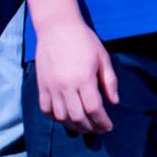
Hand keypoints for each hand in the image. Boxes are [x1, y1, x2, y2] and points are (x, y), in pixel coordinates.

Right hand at [33, 16, 117, 135]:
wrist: (57, 27)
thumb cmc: (84, 40)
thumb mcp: (102, 58)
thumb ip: (110, 81)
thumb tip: (115, 102)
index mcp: (84, 78)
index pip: (94, 109)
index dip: (102, 122)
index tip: (108, 127)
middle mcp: (66, 86)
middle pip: (78, 117)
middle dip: (90, 128)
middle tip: (98, 129)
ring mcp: (51, 87)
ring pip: (61, 117)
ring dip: (74, 126)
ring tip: (84, 126)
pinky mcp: (41, 86)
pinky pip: (46, 109)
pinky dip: (56, 118)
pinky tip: (65, 117)